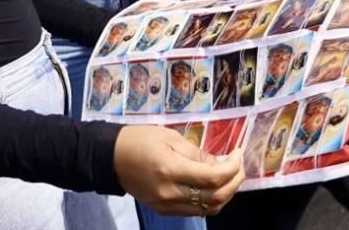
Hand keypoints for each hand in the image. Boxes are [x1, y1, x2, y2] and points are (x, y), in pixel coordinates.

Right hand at [114, 126, 243, 215]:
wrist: (110, 157)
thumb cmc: (139, 139)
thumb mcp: (170, 137)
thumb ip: (196, 152)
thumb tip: (220, 162)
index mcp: (171, 170)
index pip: (213, 177)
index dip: (232, 167)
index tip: (238, 153)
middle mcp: (170, 193)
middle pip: (215, 197)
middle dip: (234, 181)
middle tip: (238, 164)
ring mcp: (166, 205)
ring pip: (208, 209)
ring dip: (226, 194)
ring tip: (230, 175)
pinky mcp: (163, 210)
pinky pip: (195, 210)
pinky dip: (210, 200)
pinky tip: (213, 186)